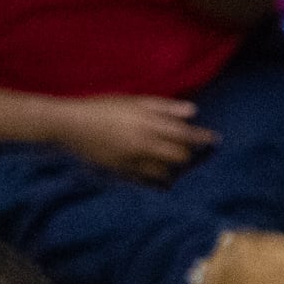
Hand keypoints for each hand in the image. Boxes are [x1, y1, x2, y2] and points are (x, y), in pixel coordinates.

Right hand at [51, 94, 215, 184]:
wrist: (69, 124)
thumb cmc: (103, 108)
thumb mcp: (134, 101)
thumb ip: (164, 107)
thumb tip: (193, 112)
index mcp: (147, 124)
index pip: (185, 135)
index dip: (203, 139)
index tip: (215, 141)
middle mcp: (142, 144)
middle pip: (179, 157)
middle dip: (194, 157)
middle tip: (201, 155)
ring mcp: (131, 160)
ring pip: (165, 173)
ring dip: (178, 171)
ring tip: (183, 168)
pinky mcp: (120, 171)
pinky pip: (146, 182)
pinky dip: (160, 183)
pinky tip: (166, 182)